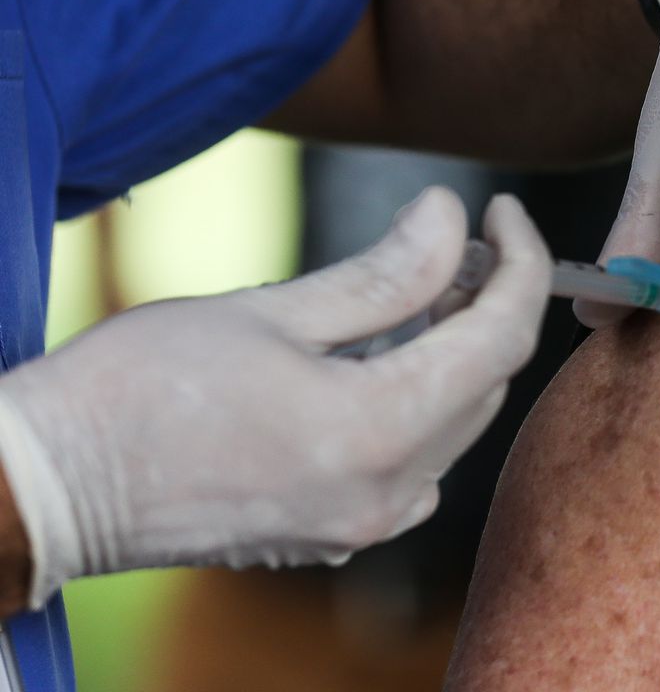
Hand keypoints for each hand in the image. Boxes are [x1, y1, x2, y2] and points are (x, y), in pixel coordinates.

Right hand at [0, 188, 549, 607]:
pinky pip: (417, 463)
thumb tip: (451, 218)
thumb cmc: (141, 389)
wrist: (54, 486)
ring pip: (456, 425)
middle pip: (487, 385)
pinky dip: (420, 403)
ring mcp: (364, 524)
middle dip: (486, 304)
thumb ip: (384, 271)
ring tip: (420, 287)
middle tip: (457, 240)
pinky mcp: (337, 533)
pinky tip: (383, 357)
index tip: (502, 212)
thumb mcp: (272, 311)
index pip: (501, 338)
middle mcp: (388, 492)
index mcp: (379, 432)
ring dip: (455, 353)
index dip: (519, 263)